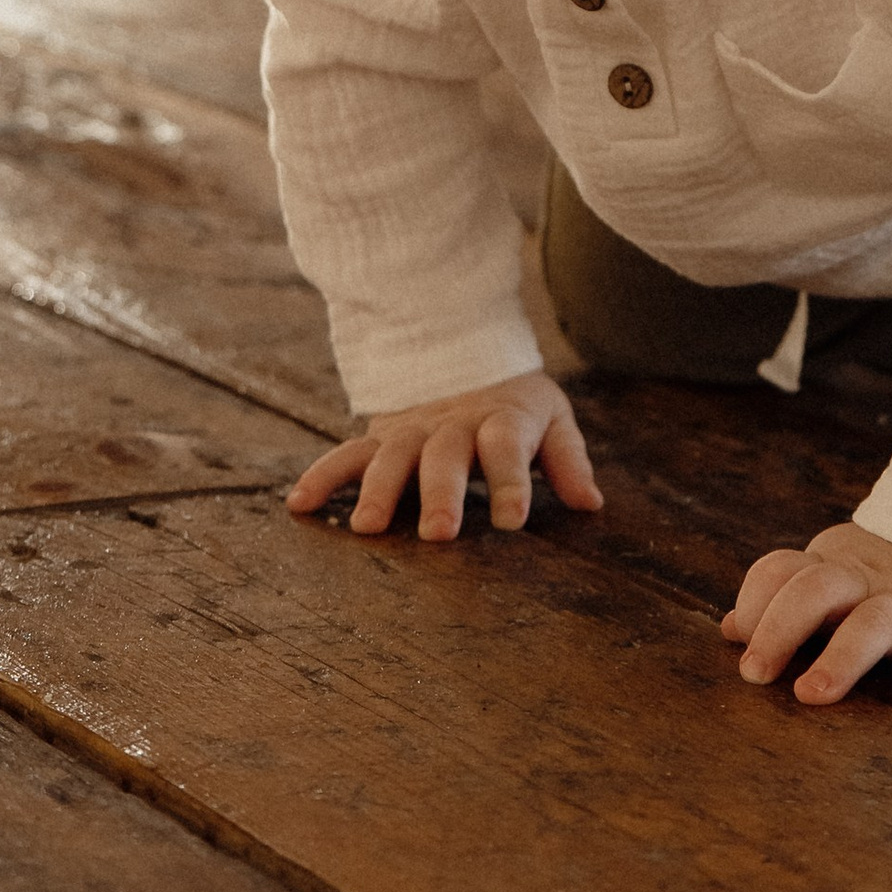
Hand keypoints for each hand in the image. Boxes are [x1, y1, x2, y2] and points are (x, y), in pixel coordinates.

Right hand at [284, 372, 602, 541]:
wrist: (465, 355)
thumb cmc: (516, 407)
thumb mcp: (551, 420)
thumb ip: (568, 461)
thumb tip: (592, 504)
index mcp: (501, 420)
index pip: (508, 449)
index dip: (512, 482)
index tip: (513, 520)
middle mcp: (452, 425)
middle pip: (445, 456)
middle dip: (441, 494)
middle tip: (440, 535)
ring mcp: (412, 430)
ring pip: (393, 456)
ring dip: (379, 490)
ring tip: (368, 529)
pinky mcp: (379, 436)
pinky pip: (347, 454)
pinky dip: (323, 475)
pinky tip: (299, 505)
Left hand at [723, 520, 891, 712]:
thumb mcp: (838, 575)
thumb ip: (786, 598)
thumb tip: (727, 629)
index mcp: (833, 569)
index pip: (781, 570)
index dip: (754, 601)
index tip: (738, 638)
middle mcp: (867, 583)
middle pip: (815, 589)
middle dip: (779, 629)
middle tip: (754, 675)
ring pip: (874, 622)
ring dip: (841, 658)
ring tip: (813, 695)